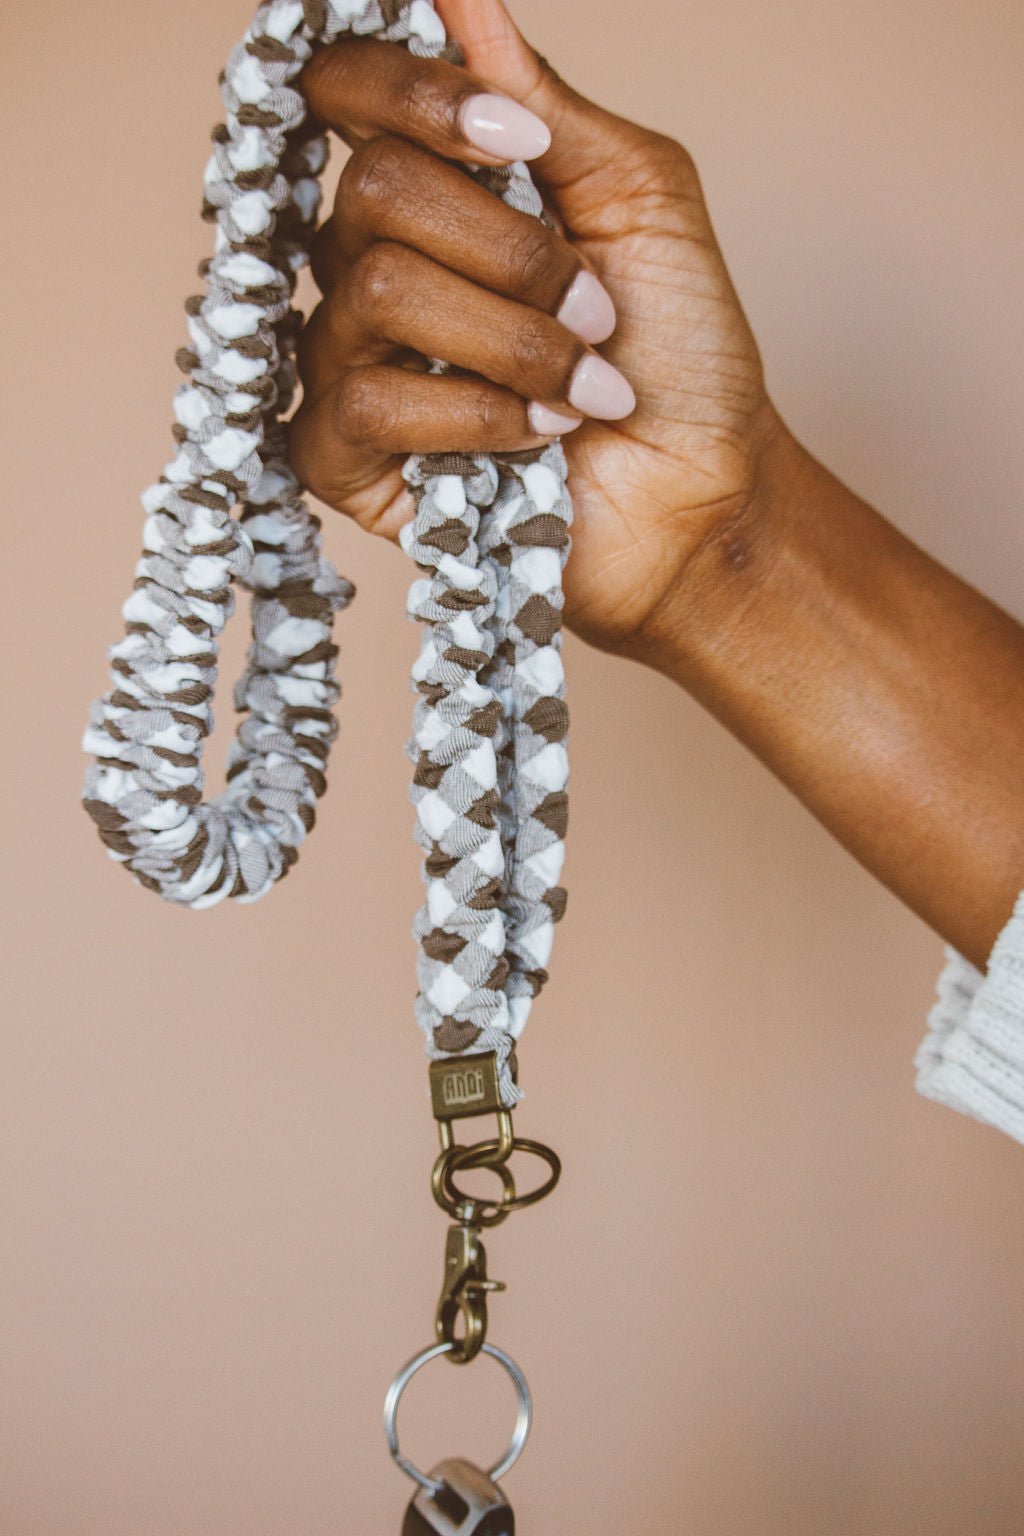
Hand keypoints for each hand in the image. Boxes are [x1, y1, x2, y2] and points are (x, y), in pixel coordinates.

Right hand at [290, 0, 781, 656]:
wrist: (701, 489)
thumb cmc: (678, 349)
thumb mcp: (640, 197)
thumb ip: (545, 100)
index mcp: (435, 187)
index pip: (345, 89)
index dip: (413, 93)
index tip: (518, 141)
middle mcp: (373, 260)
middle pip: (374, 191)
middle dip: (514, 253)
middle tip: (596, 306)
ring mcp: (351, 358)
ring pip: (378, 294)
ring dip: (514, 337)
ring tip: (585, 382)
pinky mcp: (345, 457)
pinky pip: (368, 401)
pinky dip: (479, 414)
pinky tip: (538, 435)